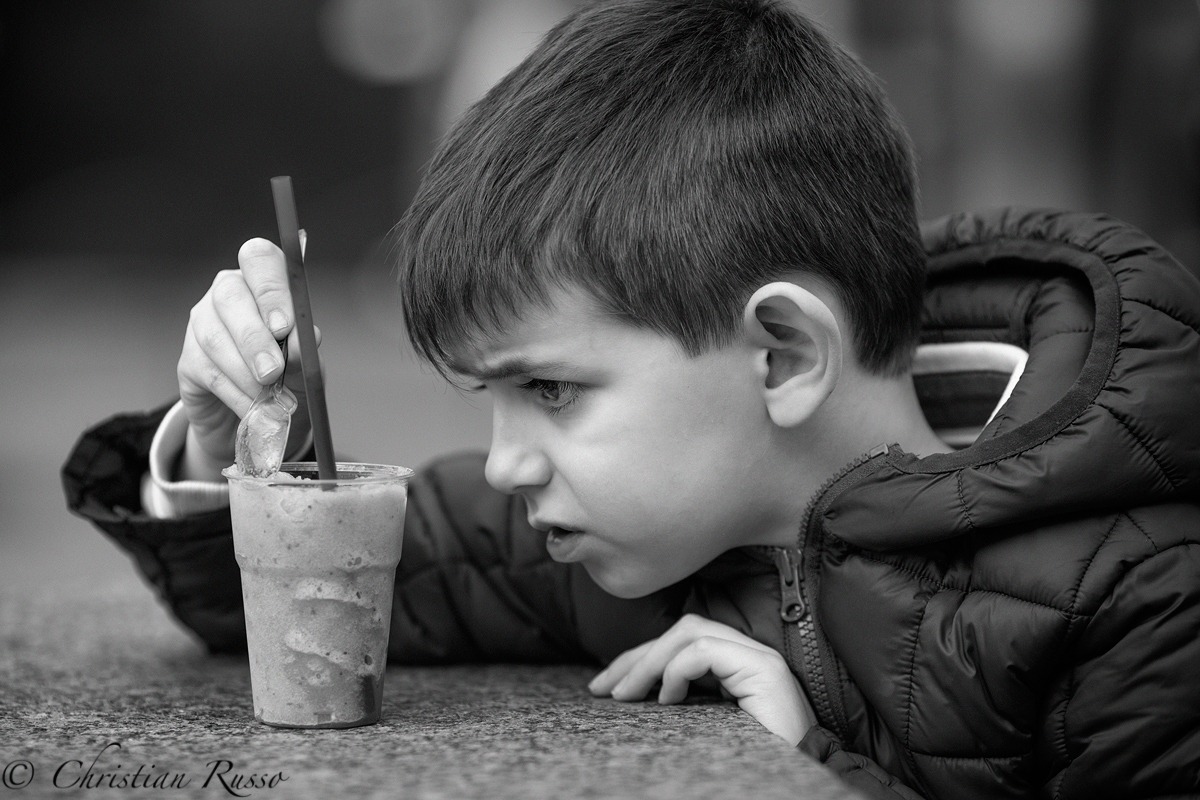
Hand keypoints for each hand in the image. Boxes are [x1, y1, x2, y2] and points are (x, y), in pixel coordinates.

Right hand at [176, 237, 318, 479]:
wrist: (262, 418)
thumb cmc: (288, 378)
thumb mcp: (307, 363)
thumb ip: (306, 349)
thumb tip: (306, 339)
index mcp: (262, 282)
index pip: (259, 260)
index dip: (271, 289)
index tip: (284, 326)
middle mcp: (227, 294)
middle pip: (230, 297)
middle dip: (254, 337)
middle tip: (274, 370)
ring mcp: (202, 324)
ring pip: (216, 338)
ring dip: (247, 372)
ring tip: (270, 398)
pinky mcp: (189, 361)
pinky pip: (210, 373)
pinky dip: (237, 394)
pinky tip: (255, 409)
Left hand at [588, 614, 816, 746]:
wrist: (794, 786)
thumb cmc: (754, 765)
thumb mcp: (705, 728)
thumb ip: (684, 704)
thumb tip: (633, 694)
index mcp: (737, 667)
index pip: (683, 643)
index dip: (640, 659)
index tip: (605, 687)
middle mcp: (751, 654)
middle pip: (683, 630)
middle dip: (636, 655)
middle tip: (601, 687)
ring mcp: (760, 658)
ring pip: (691, 632)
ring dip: (648, 661)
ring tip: (625, 694)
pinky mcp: (764, 669)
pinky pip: (704, 652)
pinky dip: (675, 671)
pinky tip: (665, 699)